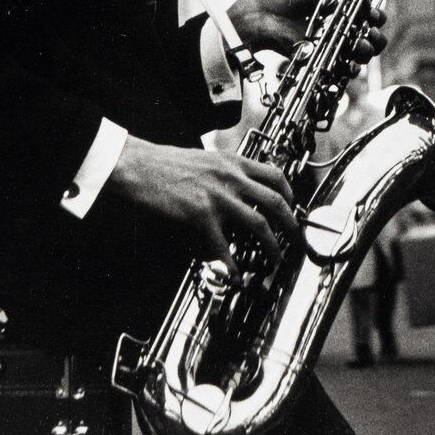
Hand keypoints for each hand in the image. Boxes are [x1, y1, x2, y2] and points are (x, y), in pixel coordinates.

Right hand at [107, 137, 299, 269]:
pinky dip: (233, 265)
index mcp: (233, 162)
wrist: (140, 166)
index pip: (275, 175)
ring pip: (259, 224)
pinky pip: (224, 246)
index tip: (292, 207)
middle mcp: (232, 178)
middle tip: (294, 239)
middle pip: (275, 202)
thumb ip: (226, 171)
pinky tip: (237, 276)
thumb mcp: (206, 158)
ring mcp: (219, 197)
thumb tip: (240, 185)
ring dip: (272, 246)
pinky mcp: (202, 215)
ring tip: (275, 260)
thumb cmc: (167, 163)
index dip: (290, 194)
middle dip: (291, 225)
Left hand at [227, 0, 387, 59]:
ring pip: (362, 53)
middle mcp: (341, 26)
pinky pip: (344, 70)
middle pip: (371, 36)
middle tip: (370, 31)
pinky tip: (351, 65)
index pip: (370, 14)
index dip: (376, 15)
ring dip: (367, 51)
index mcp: (344, 7)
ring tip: (360, 45)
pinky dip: (352, 70)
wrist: (262, 18)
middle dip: (377, 36)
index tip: (371, 12)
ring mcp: (333, 44)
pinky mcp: (323, 59)